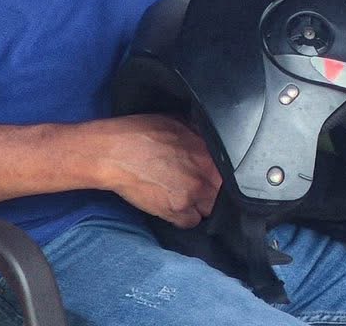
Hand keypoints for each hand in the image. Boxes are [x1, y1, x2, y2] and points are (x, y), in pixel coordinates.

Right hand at [82, 114, 220, 227]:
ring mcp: (189, 196)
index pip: (231, 173)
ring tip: (187, 198)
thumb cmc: (143, 133)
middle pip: (222, 194)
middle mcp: (203, 176)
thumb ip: (201, 136)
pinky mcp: (171, 211)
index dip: (222, 175)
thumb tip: (210, 141)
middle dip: (213, 191)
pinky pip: (189, 223)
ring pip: (209, 210)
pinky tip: (176, 208)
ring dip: (201, 206)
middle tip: (200, 187)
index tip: (214, 176)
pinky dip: (185, 218)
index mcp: (208, 153)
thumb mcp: (180, 123)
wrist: (115, 152)